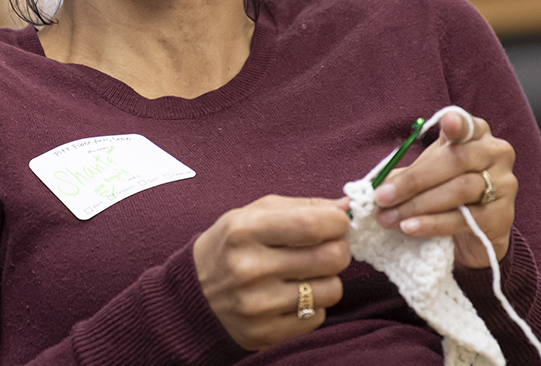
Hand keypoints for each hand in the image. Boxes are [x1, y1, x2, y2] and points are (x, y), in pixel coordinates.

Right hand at [193, 195, 350, 349]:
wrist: (194, 294)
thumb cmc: (231, 245)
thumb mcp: (254, 213)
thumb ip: (303, 207)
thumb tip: (347, 207)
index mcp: (246, 230)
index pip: (314, 224)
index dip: (338, 222)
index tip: (337, 223)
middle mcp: (250, 268)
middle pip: (331, 258)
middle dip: (338, 249)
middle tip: (326, 248)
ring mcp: (257, 305)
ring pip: (332, 290)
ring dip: (327, 279)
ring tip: (307, 274)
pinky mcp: (264, 333)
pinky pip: (318, 317)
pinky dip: (312, 305)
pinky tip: (292, 296)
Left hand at [371, 111, 516, 268]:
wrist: (475, 232)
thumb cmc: (448, 191)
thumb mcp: (428, 173)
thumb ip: (407, 172)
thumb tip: (376, 183)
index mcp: (477, 134)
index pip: (468, 125)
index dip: (458, 124)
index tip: (446, 122)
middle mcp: (496, 154)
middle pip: (456, 161)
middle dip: (414, 180)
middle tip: (382, 197)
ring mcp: (504, 184)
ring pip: (460, 190)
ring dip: (418, 205)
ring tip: (389, 218)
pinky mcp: (502, 215)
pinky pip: (465, 219)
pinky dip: (433, 223)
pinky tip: (411, 228)